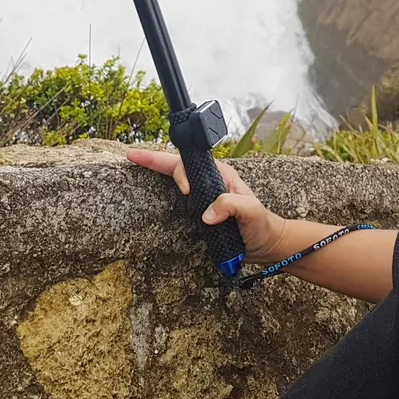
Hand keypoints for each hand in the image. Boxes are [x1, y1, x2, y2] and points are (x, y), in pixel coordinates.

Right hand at [125, 147, 289, 264]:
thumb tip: (207, 213)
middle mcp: (210, 181)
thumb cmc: (261, 225)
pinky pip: (176, 196)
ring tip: (136, 161)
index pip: (193, 166)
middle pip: (178, 166)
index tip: (185, 191)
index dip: (181, 173)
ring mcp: (203, 195)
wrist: (265, 243)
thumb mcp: (251, 212)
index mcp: (221, 176)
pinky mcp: (200, 210)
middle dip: (154, 158)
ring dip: (155, 168)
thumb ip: (232, 206)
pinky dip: (161, 187)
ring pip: (175, 177)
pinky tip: (150, 184)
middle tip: (133, 155)